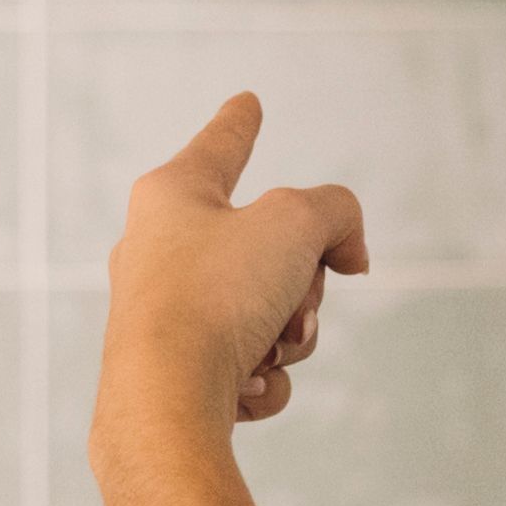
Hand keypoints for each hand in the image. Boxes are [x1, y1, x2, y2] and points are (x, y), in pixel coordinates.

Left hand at [98, 94, 363, 436]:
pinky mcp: (173, 371)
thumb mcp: (295, 223)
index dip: (241, 123)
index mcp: (172, 196)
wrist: (168, 402)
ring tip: (268, 349)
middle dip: (303, 281)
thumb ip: (336, 213)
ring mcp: (164, 313)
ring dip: (290, 334)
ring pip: (267, 311)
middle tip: (297, 297)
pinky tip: (244, 388)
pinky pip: (249, 365)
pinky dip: (263, 378)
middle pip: (267, 247)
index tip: (247, 103)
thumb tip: (347, 254)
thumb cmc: (217, 296)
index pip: (220, 146)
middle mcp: (158, 249)